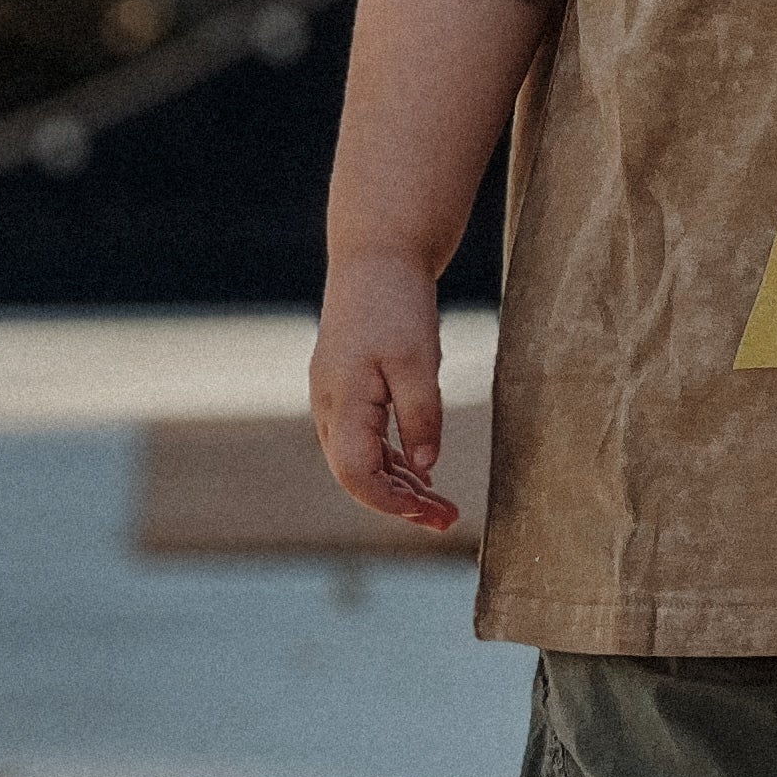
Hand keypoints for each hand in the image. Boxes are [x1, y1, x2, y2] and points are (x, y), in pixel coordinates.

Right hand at [310, 252, 459, 531]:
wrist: (375, 257)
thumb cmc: (396, 304)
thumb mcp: (418, 360)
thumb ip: (421, 416)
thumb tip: (426, 467)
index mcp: (341, 402)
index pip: (356, 475)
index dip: (391, 504)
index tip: (430, 514)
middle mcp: (329, 407)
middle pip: (357, 475)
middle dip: (400, 504)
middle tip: (448, 520)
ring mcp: (334, 399)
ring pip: (360, 460)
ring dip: (399, 487)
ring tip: (441, 507)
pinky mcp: (347, 391)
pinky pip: (364, 439)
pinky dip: (392, 461)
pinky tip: (421, 474)